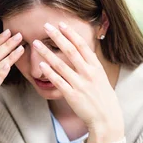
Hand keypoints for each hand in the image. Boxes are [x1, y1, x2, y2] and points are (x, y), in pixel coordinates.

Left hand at [33, 22, 123, 142]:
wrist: (106, 118)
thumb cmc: (102, 98)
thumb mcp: (101, 78)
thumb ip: (90, 66)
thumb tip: (83, 54)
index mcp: (95, 67)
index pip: (81, 45)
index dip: (70, 34)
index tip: (61, 24)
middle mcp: (88, 73)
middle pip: (70, 51)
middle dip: (57, 37)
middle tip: (46, 26)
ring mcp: (80, 84)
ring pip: (60, 65)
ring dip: (47, 53)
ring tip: (36, 44)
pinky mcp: (72, 95)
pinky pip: (58, 82)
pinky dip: (49, 73)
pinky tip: (41, 65)